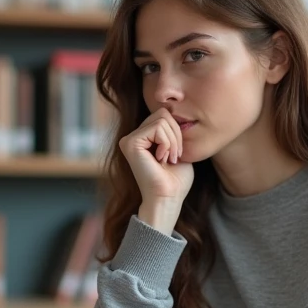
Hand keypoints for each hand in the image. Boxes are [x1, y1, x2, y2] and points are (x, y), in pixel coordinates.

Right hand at [119, 108, 194, 231]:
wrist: (168, 198)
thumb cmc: (176, 180)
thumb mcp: (178, 149)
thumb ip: (173, 131)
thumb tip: (174, 109)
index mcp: (143, 138)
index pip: (165, 115)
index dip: (177, 132)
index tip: (176, 155)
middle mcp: (133, 137)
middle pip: (164, 113)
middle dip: (176, 135)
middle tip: (174, 157)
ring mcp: (129, 139)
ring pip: (162, 119)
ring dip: (172, 141)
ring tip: (168, 160)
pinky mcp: (130, 143)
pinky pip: (158, 128)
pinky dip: (167, 143)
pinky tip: (161, 159)